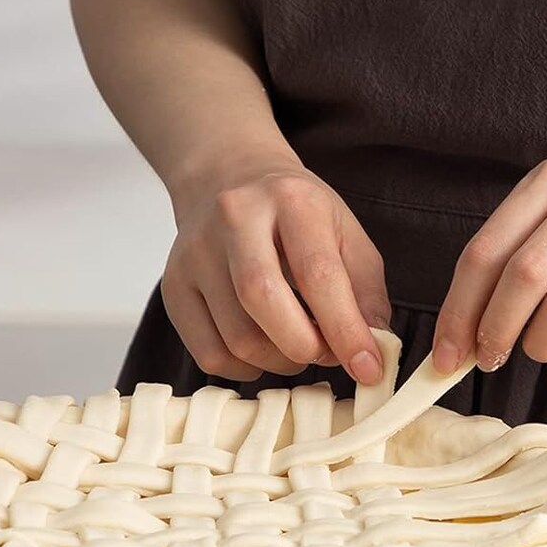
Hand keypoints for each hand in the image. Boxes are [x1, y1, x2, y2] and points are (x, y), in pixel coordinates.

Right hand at [163, 161, 391, 382]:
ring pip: (236, 337)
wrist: (228, 178)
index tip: (367, 367)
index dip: (346, 330)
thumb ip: (365, 291)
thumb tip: (373, 349)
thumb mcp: (345, 233)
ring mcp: (196, 252)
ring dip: (278, 362)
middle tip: (325, 354)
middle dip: (304, 347)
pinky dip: (243, 368)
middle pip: (264, 301)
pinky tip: (261, 350)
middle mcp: (235, 218)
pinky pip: (209, 353)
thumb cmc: (294, 214)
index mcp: (290, 200)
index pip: (318, 274)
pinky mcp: (173, 285)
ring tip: (296, 347)